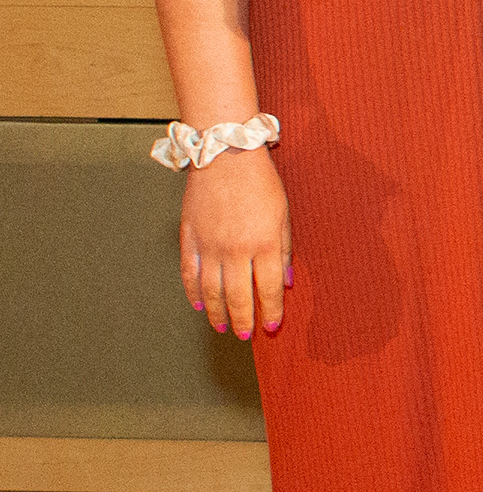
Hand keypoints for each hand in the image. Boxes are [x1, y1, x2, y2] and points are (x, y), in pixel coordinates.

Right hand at [180, 146, 291, 339]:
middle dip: (243, 319)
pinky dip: (193, 292)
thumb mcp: (284, 215)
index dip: (270, 311)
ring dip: (217, 313)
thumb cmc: (261, 182)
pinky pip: (189, 274)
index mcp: (264, 244)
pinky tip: (198, 305)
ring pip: (210, 291)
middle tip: (245, 335)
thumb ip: (284, 250)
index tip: (271, 327)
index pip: (267, 288)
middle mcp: (235, 250)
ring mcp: (208, 245)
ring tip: (223, 327)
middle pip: (237, 296)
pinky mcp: (188, 238)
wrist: (225, 155)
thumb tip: (286, 282)